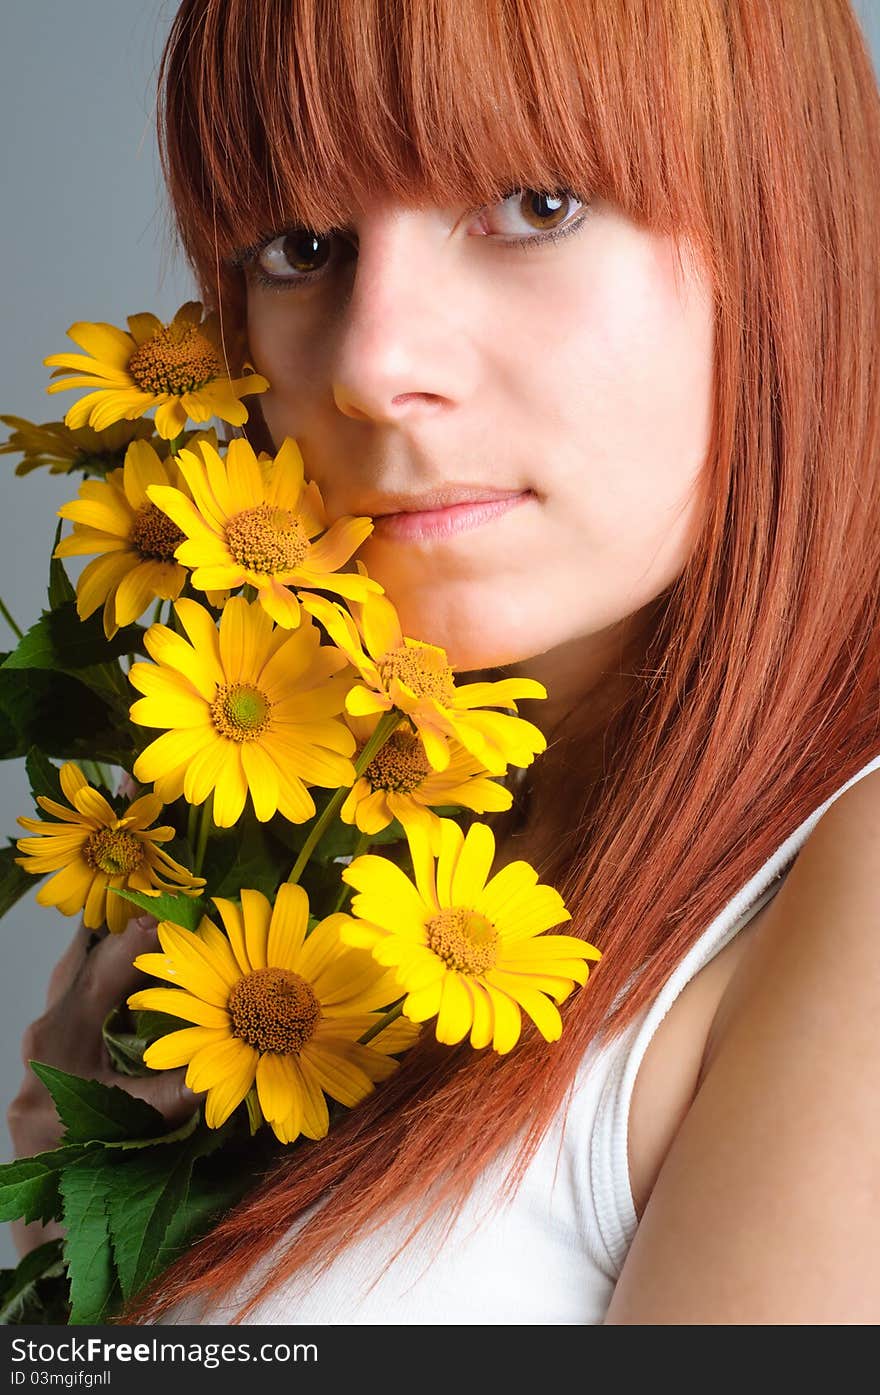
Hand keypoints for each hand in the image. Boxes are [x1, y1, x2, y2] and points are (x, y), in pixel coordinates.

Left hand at [6, 913, 197, 1258]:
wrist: (48, 1214)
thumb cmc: (84, 1172)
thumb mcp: (132, 1129)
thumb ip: (174, 1092)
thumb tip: (226, 1060)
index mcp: (58, 1041)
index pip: (102, 970)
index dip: (143, 935)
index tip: (180, 907)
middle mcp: (46, 1030)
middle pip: (84, 957)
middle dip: (126, 926)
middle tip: (173, 901)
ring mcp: (47, 1038)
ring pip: (81, 973)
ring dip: (120, 948)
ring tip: (165, 922)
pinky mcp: (56, 1049)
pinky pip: (84, 995)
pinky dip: (116, 974)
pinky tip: (149, 969)